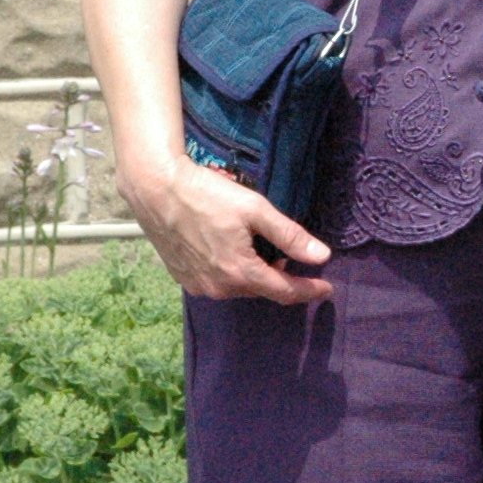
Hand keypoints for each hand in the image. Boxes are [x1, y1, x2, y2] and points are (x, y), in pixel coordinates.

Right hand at [121, 153, 334, 306]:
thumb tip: (321, 256)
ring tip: (259, 250)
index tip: (327, 289)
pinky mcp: (184, 279)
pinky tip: (230, 251)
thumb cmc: (206, 194)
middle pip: (261, 289)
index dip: (309, 291)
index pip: (285, 291)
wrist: (156, 190)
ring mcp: (199, 286)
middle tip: (289, 256)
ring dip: (254, 274)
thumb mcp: (255, 209)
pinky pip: (218, 283)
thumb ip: (290, 236)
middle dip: (279, 277)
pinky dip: (231, 272)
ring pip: (239, 287)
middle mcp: (220, 288)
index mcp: (241, 273)